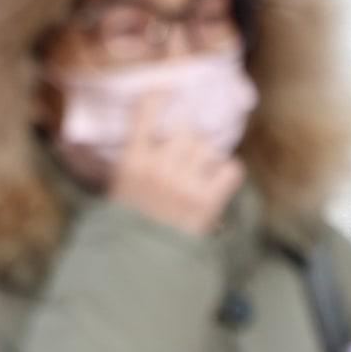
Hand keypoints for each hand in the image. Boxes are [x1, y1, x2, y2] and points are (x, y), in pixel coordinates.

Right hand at [109, 94, 244, 235]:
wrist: (142, 264)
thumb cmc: (128, 223)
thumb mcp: (119, 186)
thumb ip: (134, 157)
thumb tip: (147, 127)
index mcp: (132, 162)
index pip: (145, 112)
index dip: (159, 95)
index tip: (167, 88)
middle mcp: (159, 168)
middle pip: (186, 129)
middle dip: (188, 138)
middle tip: (185, 152)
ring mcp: (185, 184)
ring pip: (208, 146)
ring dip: (206, 155)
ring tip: (197, 171)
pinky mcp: (208, 201)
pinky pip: (231, 168)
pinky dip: (226, 173)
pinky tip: (215, 183)